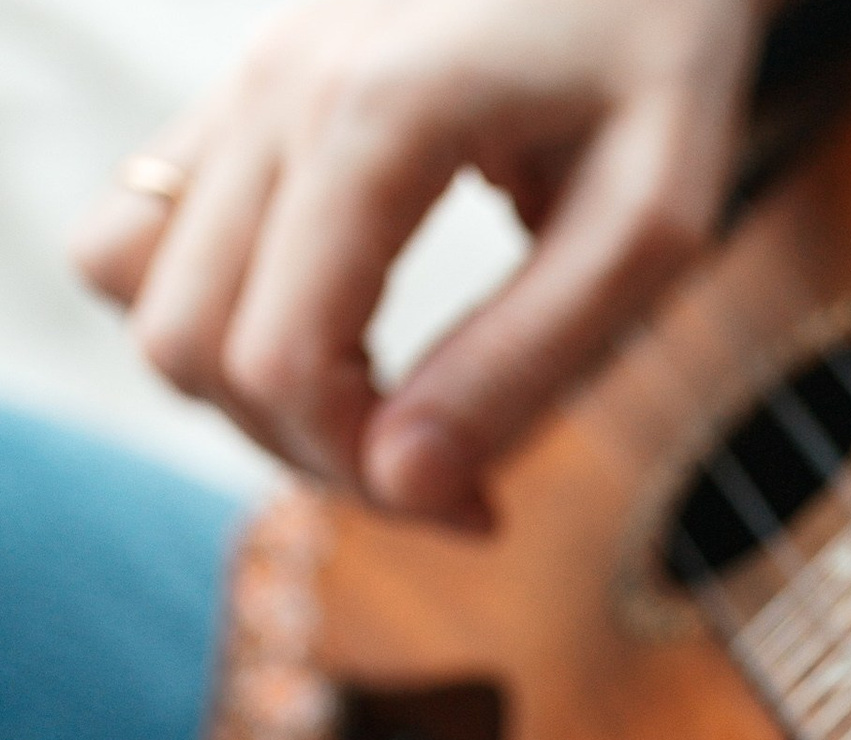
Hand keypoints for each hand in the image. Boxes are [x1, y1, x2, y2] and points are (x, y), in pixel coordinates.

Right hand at [71, 0, 775, 526]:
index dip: (370, 478)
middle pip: (189, 344)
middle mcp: (275, 88)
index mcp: (375, 117)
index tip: (486, 508)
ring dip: (245, 389)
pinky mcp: (241, 91)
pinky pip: (145, 226)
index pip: (277, 362)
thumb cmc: (662, 67)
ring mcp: (242, 79)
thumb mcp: (652, 228)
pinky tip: (342, 340)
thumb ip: (532, 358)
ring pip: (135, 285)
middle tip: (449, 478)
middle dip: (310, 451)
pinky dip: (219, 315)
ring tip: (388, 413)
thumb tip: (403, 483)